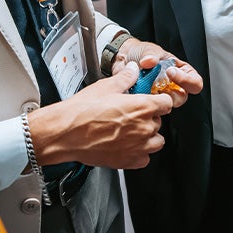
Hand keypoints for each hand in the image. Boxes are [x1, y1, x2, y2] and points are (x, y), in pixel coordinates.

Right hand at [27, 62, 172, 168]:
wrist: (65, 133)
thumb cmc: (82, 112)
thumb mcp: (106, 87)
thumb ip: (125, 78)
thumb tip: (133, 70)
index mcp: (143, 106)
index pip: (167, 103)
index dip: (159, 101)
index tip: (153, 102)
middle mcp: (144, 127)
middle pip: (159, 122)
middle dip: (149, 118)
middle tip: (132, 116)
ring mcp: (138, 146)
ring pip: (156, 142)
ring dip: (148, 137)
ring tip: (132, 132)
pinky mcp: (129, 162)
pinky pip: (144, 159)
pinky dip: (138, 153)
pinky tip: (126, 146)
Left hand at [112, 38, 203, 107]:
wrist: (122, 58)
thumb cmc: (141, 52)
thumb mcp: (149, 49)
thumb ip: (151, 54)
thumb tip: (150, 61)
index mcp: (180, 71)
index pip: (195, 82)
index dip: (186, 80)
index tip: (171, 72)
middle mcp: (173, 85)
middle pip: (182, 98)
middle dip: (170, 92)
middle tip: (158, 83)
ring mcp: (161, 94)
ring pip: (167, 105)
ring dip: (157, 97)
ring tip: (146, 86)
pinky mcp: (148, 101)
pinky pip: (150, 107)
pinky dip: (144, 101)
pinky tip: (137, 91)